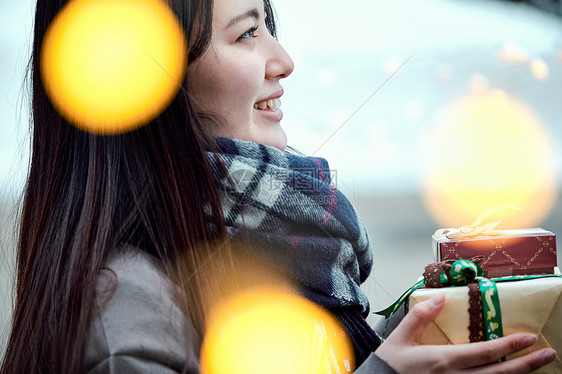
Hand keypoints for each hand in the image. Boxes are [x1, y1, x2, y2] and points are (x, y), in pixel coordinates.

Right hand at [375, 293, 556, 372]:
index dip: (508, 345)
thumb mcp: (401, 337)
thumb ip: (421, 316)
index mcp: (442, 361)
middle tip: (547, 354)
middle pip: (498, 373)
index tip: (528, 338)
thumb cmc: (389, 365)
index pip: (483, 353)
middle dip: (525, 364)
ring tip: (537, 366)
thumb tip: (439, 297)